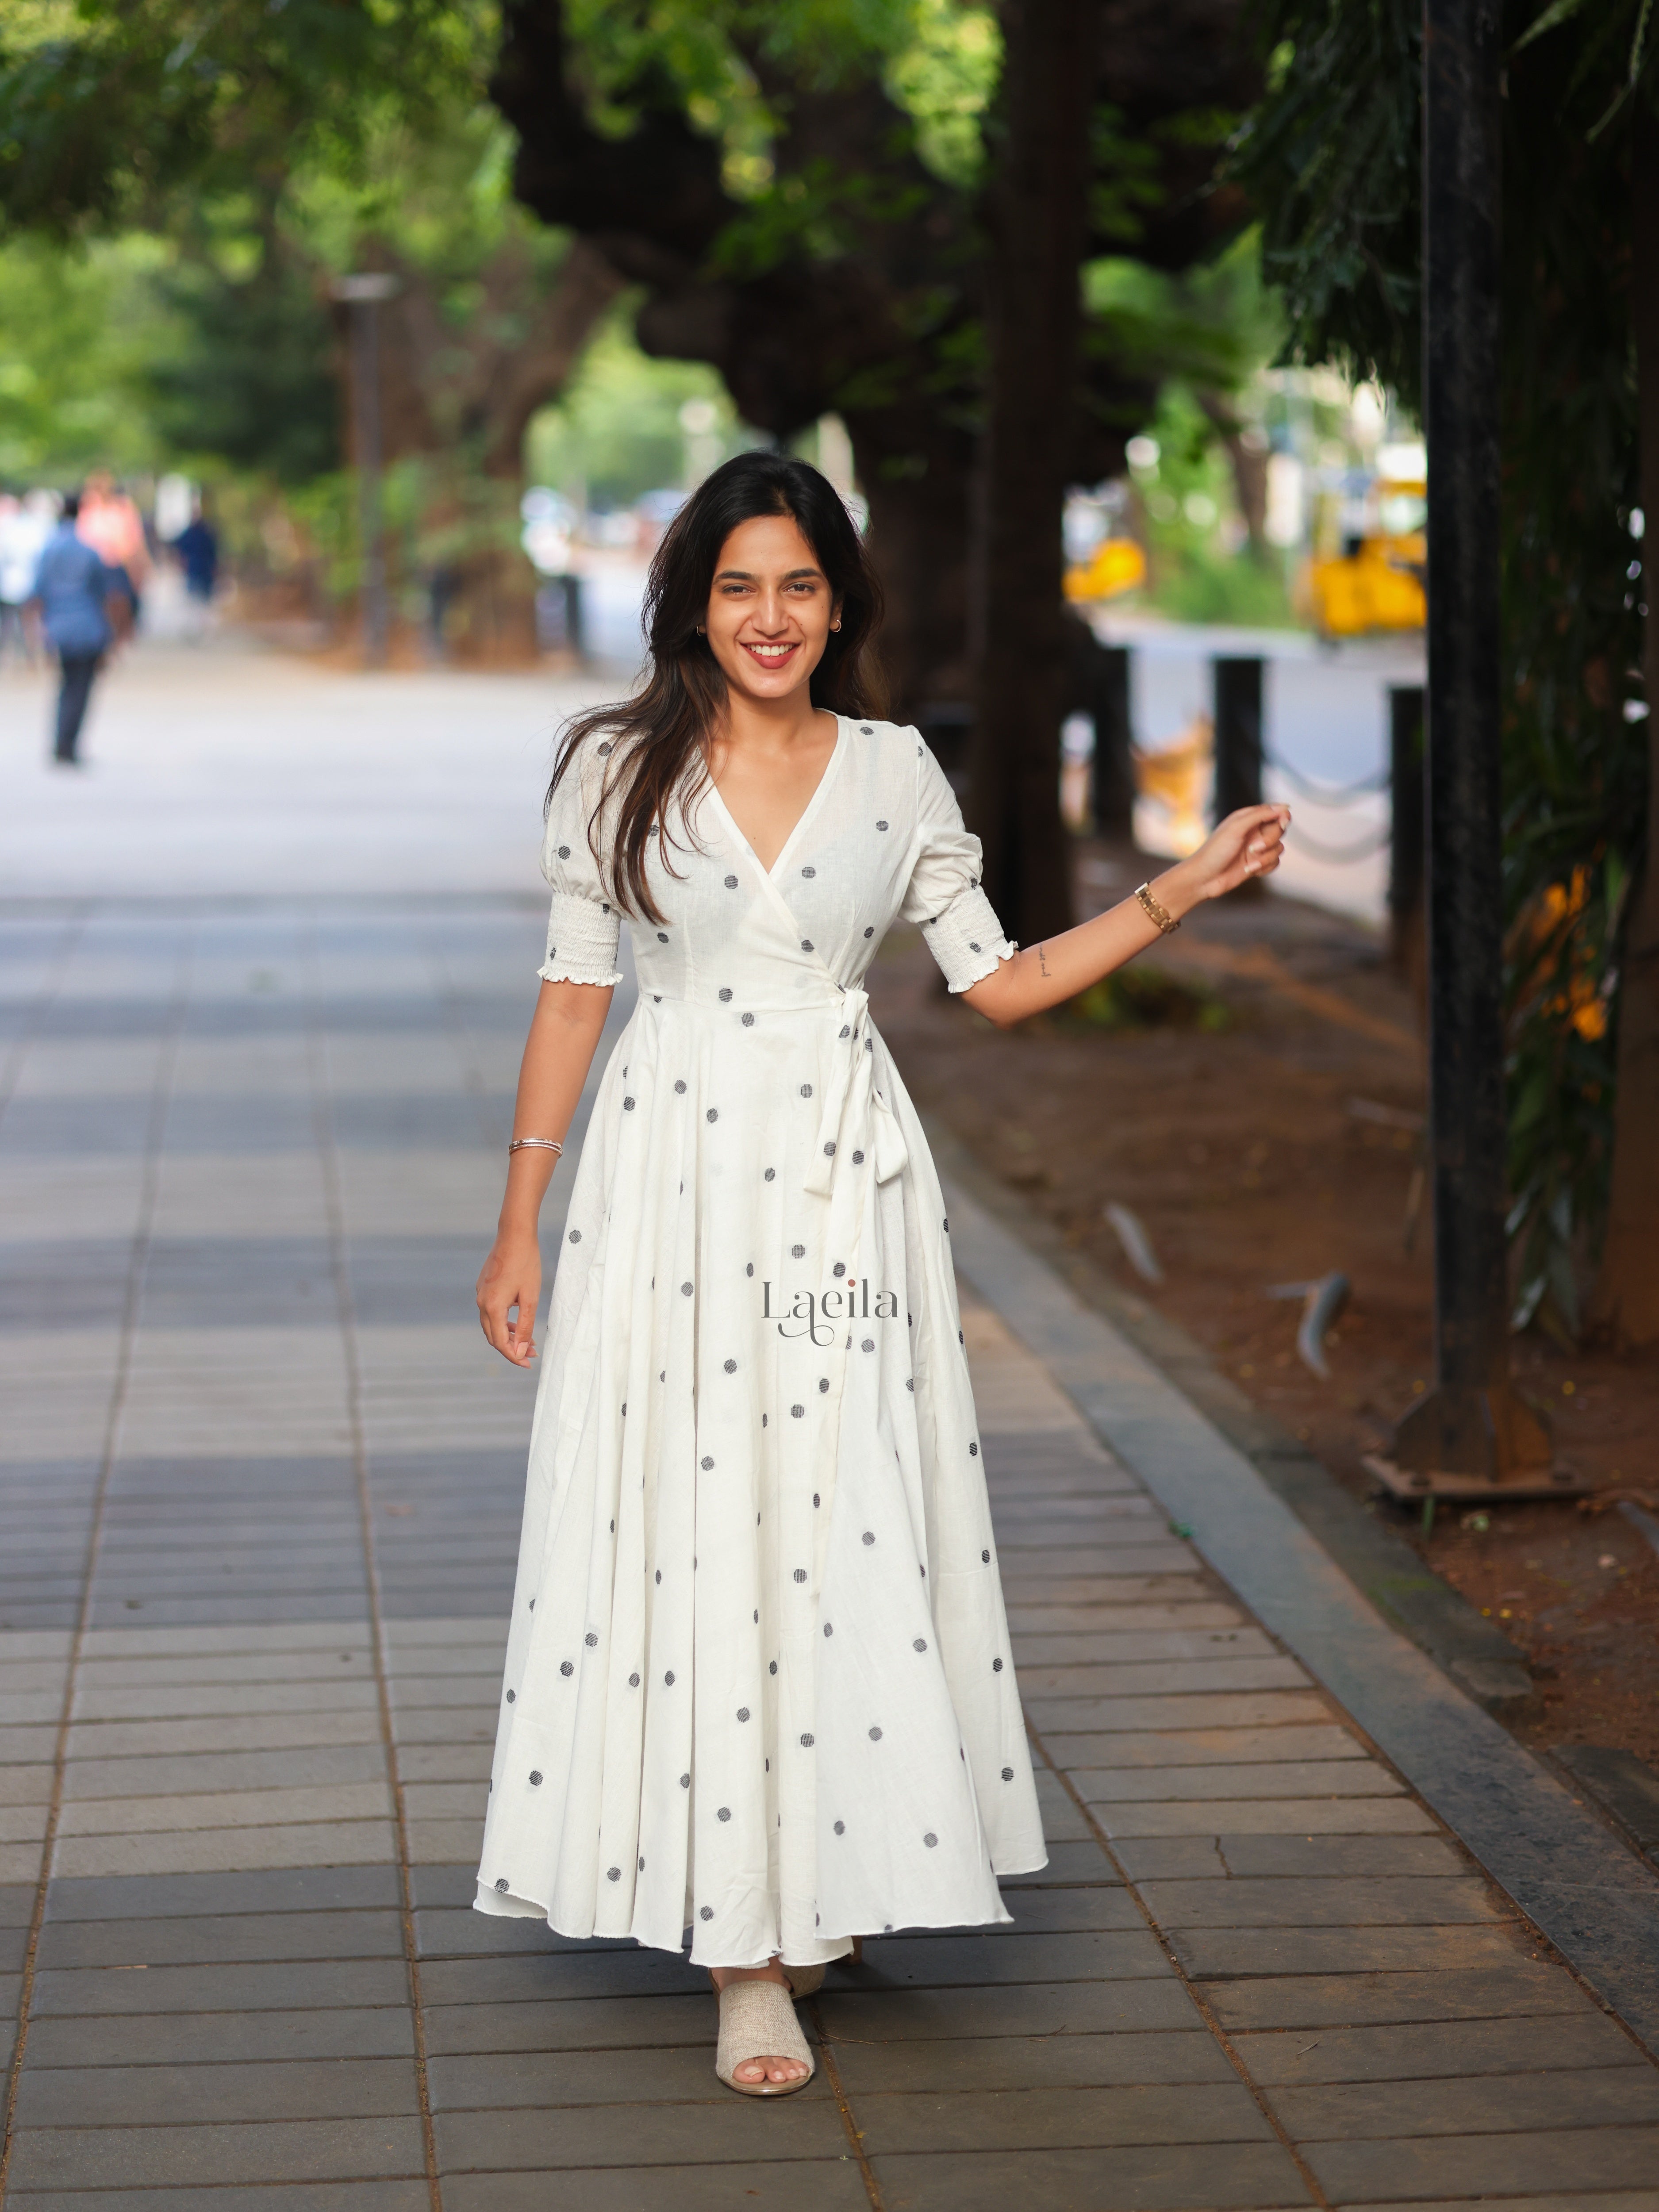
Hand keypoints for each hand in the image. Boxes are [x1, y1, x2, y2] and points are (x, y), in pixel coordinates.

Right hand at [477, 1233, 541, 1365]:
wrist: (514, 1235)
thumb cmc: (526, 1263)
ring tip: (528, 1341)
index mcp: (492, 1307)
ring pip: (491, 1325)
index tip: (528, 1363)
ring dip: (508, 1335)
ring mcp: (480, 1293)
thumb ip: (526, 1326)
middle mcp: (481, 1302)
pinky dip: (503, 1321)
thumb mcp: (531, 1298)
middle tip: (531, 1355)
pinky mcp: (483, 1286)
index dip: (514, 1356)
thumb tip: (522, 1349)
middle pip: (493, 1336)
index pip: (500, 1342)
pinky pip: (490, 1312)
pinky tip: (517, 1322)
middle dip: (512, 1348)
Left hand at [1175, 803, 1290, 904]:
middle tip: (1254, 848)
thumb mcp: (1237, 827)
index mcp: (1248, 818)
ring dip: (1265, 858)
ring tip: (1248, 865)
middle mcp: (1254, 832)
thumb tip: (1284, 807)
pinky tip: (1249, 870)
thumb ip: (1260, 815)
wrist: (1204, 879)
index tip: (1281, 822)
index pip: (1275, 811)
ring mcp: (1256, 848)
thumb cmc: (1215, 851)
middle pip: (1280, 830)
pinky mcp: (1257, 863)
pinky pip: (1275, 863)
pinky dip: (1264, 867)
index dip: (1282, 816)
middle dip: (1270, 840)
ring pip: (1279, 848)